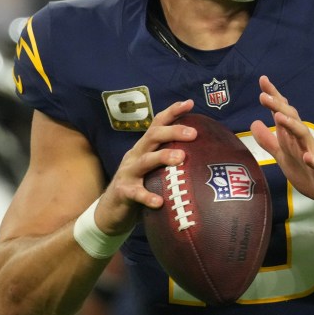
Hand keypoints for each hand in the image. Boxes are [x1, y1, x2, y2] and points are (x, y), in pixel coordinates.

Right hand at [95, 99, 196, 234]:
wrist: (110, 211)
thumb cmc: (140, 188)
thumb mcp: (153, 171)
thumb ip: (170, 161)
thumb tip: (203, 156)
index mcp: (144, 148)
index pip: (157, 124)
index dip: (172, 112)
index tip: (190, 103)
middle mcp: (135, 155)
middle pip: (153, 136)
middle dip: (173, 131)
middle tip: (193, 133)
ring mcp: (128, 173)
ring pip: (145, 160)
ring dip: (163, 157)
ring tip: (181, 158)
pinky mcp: (123, 192)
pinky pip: (136, 193)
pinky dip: (147, 196)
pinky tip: (159, 202)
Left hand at [250, 75, 313, 207]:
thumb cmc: (307, 170)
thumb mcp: (283, 155)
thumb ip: (268, 141)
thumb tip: (254, 123)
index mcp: (292, 137)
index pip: (282, 113)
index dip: (274, 97)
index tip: (263, 80)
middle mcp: (303, 141)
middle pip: (291, 119)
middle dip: (278, 107)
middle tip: (264, 96)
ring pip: (304, 136)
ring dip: (292, 126)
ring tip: (279, 118)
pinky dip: (313, 160)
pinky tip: (307, 157)